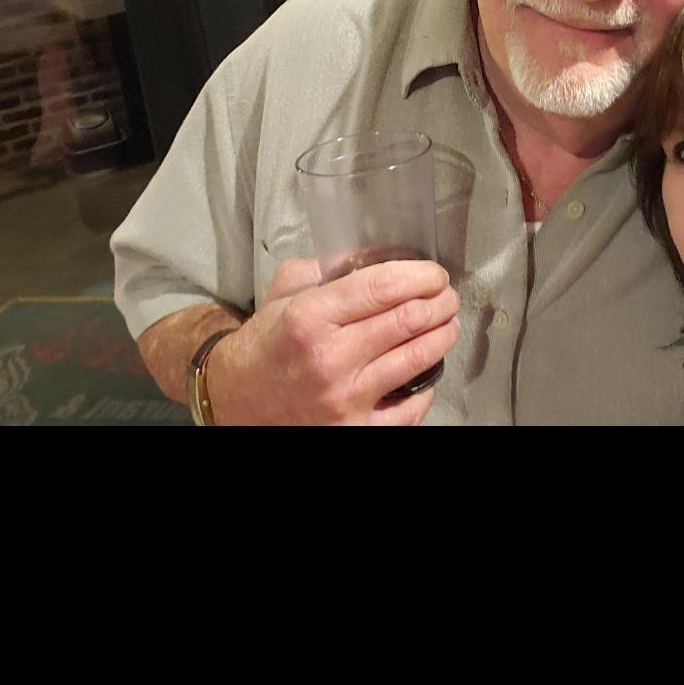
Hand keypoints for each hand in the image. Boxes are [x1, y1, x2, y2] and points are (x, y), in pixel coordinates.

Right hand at [206, 258, 459, 426]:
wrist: (236, 399)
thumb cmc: (266, 343)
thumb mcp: (286, 292)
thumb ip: (329, 267)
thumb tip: (378, 254)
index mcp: (310, 317)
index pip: (383, 287)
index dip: (420, 276)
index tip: (435, 274)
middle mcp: (329, 358)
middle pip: (408, 321)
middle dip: (439, 303)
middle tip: (446, 297)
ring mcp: (344, 399)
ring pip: (417, 360)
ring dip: (442, 336)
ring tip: (447, 325)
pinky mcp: (354, 431)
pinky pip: (410, 409)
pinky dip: (427, 387)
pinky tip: (427, 372)